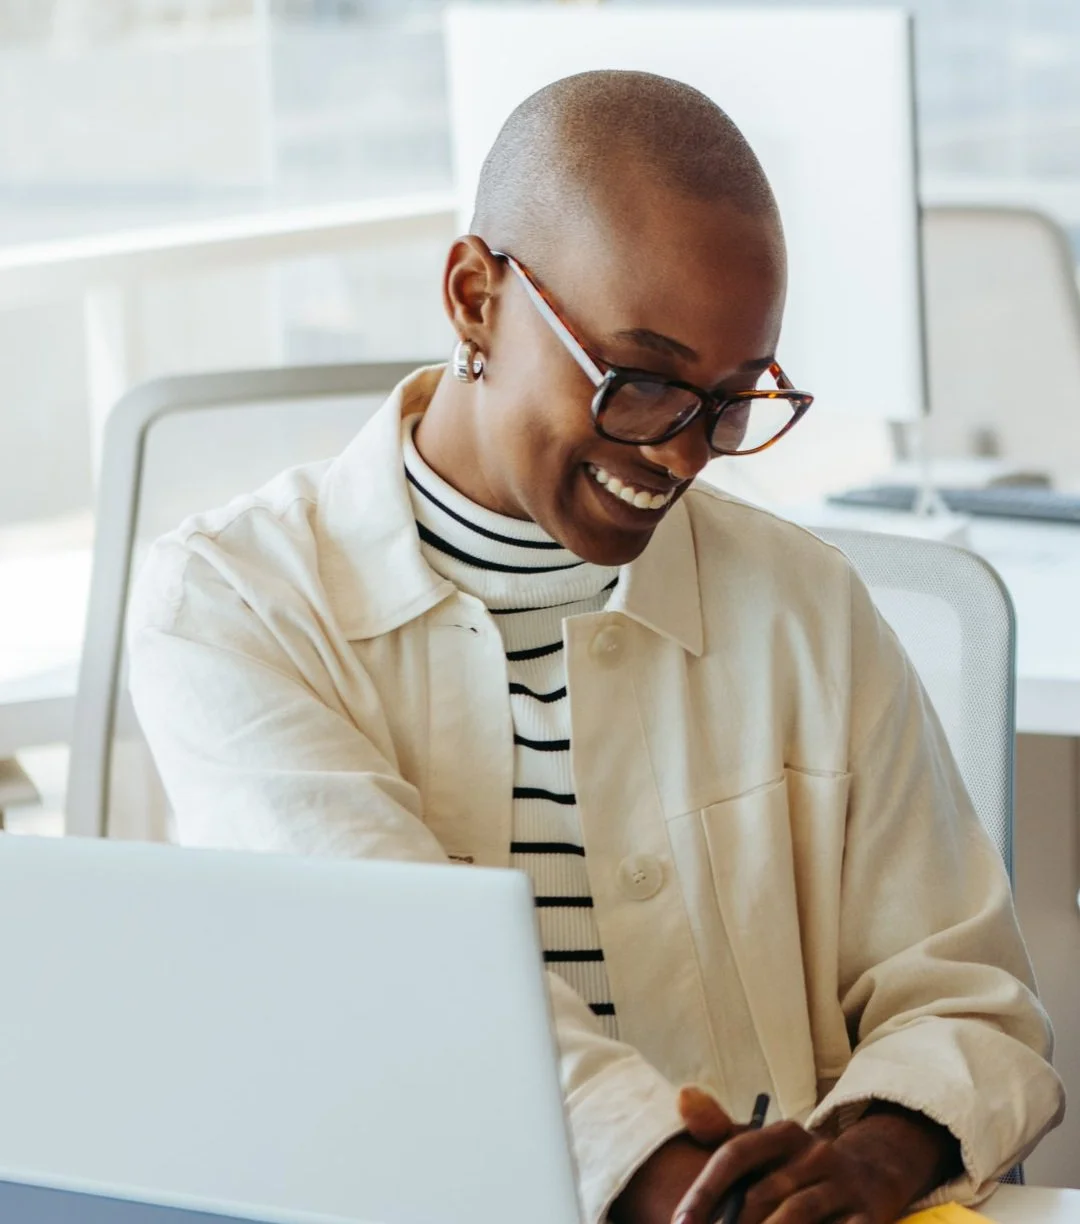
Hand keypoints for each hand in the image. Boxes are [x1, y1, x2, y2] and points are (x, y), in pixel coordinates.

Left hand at [672, 1089, 960, 1223]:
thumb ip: (722, 1131)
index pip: (736, 1154)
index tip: (680, 1222)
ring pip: (797, 1215)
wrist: (874, 1173)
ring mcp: (844, 1185)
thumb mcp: (766, 1145)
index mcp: (784, 1133)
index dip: (705, 1189)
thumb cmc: (799, 1166)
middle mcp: (815, 1152)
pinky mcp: (868, 1216)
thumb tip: (682, 1096)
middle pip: (762, 1193)